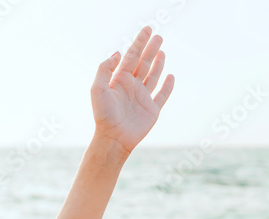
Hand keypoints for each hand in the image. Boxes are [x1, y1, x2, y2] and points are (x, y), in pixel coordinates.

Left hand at [90, 26, 173, 158]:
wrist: (113, 138)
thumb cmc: (103, 115)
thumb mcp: (97, 89)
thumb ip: (104, 69)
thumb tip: (118, 53)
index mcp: (119, 81)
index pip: (131, 56)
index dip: (139, 42)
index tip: (147, 30)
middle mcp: (131, 87)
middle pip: (143, 63)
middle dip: (150, 49)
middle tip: (158, 36)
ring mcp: (142, 98)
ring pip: (152, 76)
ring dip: (158, 63)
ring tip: (162, 51)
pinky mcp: (152, 110)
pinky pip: (162, 95)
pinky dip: (167, 86)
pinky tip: (170, 76)